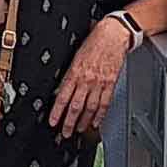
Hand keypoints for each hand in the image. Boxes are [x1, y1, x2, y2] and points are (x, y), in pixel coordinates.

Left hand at [51, 15, 135, 135]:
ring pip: (90, 108)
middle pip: (76, 106)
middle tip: (65, 132)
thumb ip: (70, 72)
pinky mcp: (110, 83)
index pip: (63, 96)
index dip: (57, 111)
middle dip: (69, 122)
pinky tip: (96, 122)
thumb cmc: (95, 41)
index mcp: (75, 71)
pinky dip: (100, 115)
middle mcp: (86, 79)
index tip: (53, 121)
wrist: (114, 34)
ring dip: (84, 121)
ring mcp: (99, 83)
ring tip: (79, 130)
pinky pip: (105, 103)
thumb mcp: (76, 54)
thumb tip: (62, 87)